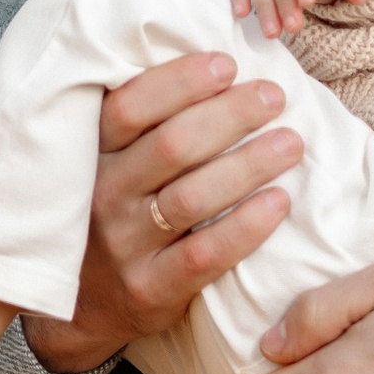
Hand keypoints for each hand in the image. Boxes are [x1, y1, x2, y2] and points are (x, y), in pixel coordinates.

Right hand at [20, 47, 302, 373]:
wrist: (80, 308)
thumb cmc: (115, 214)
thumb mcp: (111, 164)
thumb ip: (146, 124)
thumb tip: (216, 65)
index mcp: (94, 155)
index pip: (130, 106)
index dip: (181, 80)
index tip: (228, 64)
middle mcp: (104, 196)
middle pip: (171, 145)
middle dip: (230, 114)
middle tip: (274, 96)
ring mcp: (126, 245)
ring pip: (192, 197)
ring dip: (249, 164)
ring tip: (292, 143)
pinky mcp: (151, 289)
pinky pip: (205, 255)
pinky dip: (247, 226)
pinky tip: (280, 202)